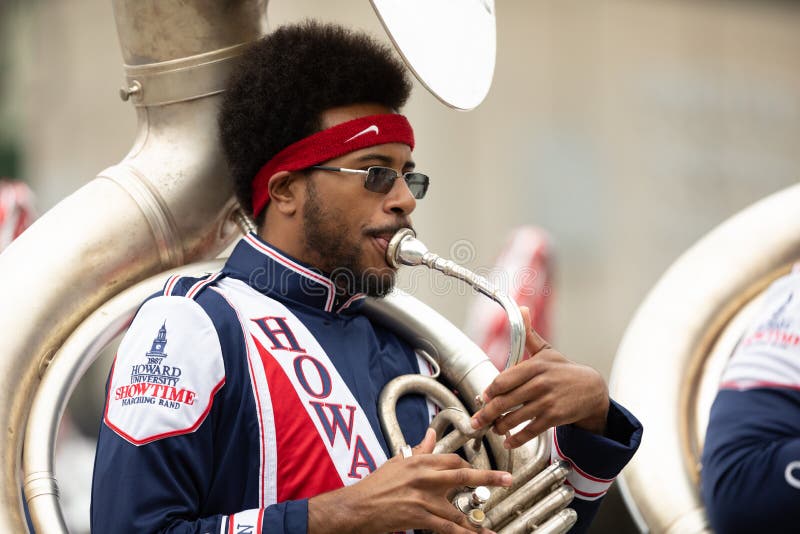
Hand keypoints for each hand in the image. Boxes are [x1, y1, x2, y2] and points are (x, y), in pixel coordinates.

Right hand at [307, 428, 511, 533]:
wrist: (357, 506)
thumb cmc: (375, 485)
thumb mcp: (398, 461)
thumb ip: (419, 449)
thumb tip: (430, 433)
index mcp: (420, 461)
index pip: (453, 459)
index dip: (469, 465)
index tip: (480, 470)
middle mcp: (425, 477)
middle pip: (463, 475)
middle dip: (488, 478)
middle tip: (507, 481)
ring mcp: (424, 498)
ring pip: (458, 508)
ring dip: (476, 519)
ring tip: (490, 528)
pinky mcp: (420, 517)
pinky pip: (446, 528)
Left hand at [469, 306, 609, 447]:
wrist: (592, 390)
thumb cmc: (564, 370)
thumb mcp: (547, 351)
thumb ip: (529, 334)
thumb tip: (522, 309)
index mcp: (534, 366)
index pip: (503, 380)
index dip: (489, 391)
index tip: (482, 398)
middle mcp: (540, 383)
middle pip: (505, 401)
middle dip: (487, 414)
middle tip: (476, 421)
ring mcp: (547, 401)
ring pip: (515, 418)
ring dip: (500, 427)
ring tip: (493, 429)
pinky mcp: (555, 417)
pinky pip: (530, 431)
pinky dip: (517, 439)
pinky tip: (508, 442)